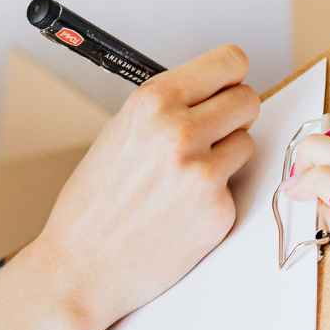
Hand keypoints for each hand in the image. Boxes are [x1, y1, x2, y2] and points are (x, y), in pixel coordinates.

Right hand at [19, 44, 260, 329]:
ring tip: (185, 178)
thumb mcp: (119, 133)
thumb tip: (212, 94)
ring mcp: (203, 173)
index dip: (230, 76)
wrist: (80, 267)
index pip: (229, 62)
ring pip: (246, 144)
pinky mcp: (219, 211)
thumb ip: (168, 109)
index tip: (227, 86)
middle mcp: (181, 131)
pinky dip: (215, 197)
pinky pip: (235, 187)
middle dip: (233, 115)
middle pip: (248, 100)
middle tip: (211, 133)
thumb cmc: (92, 204)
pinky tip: (181, 211)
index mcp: (153, 102)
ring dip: (225, 156)